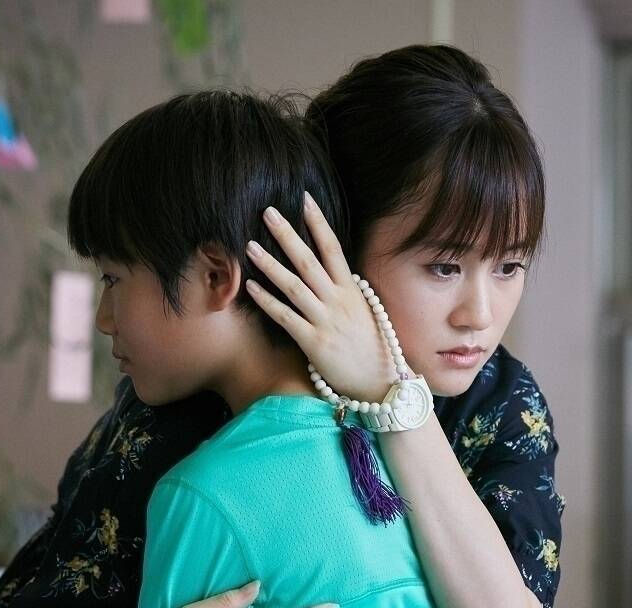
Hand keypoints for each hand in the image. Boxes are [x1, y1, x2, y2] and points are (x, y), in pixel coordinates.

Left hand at [244, 194, 395, 400]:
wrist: (380, 383)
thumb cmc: (371, 348)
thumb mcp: (365, 311)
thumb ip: (346, 291)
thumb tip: (332, 271)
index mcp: (351, 291)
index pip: (333, 248)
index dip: (318, 223)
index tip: (304, 199)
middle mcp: (338, 301)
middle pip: (309, 261)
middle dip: (288, 235)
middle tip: (268, 212)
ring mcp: (326, 321)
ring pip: (294, 286)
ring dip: (271, 264)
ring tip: (250, 246)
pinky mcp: (314, 343)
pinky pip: (286, 318)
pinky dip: (268, 301)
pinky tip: (251, 286)